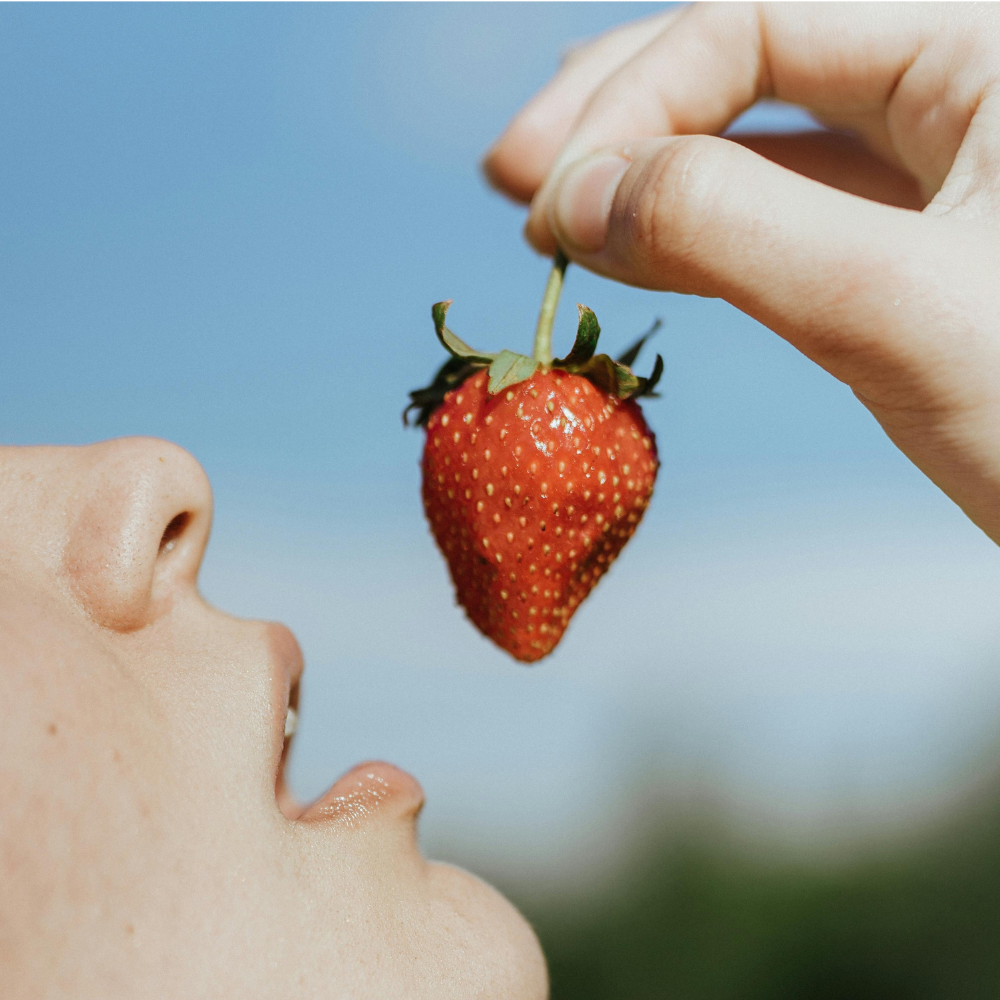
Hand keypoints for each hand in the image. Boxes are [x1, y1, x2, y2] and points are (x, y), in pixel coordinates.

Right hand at [484, 3, 999, 543]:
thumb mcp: (897, 312)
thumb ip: (729, 229)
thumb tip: (575, 197)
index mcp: (988, 38)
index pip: (758, 18)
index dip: (635, 103)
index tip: (549, 208)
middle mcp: (964, 80)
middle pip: (749, 54)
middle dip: (620, 114)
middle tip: (511, 176)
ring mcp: (938, 167)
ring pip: (760, 135)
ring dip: (647, 170)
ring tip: (548, 205)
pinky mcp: (912, 250)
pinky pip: (783, 214)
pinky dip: (698, 233)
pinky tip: (633, 246)